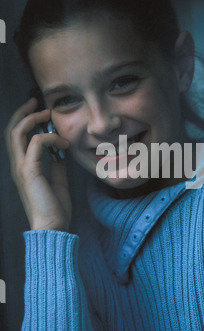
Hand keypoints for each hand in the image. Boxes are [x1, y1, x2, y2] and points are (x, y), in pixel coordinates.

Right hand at [4, 97, 71, 231]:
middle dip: (23, 112)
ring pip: (17, 133)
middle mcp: (18, 165)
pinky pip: (35, 144)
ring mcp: (21, 168)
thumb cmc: (55, 207)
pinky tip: (64, 144)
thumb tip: (62, 148)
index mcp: (24, 167)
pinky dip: (49, 138)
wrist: (53, 227)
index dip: (25, 120)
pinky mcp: (29, 171)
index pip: (17, 138)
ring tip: (48, 114)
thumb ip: (57, 163)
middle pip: (12, 130)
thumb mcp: (58, 179)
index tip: (40, 111)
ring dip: (32, 119)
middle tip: (37, 102)